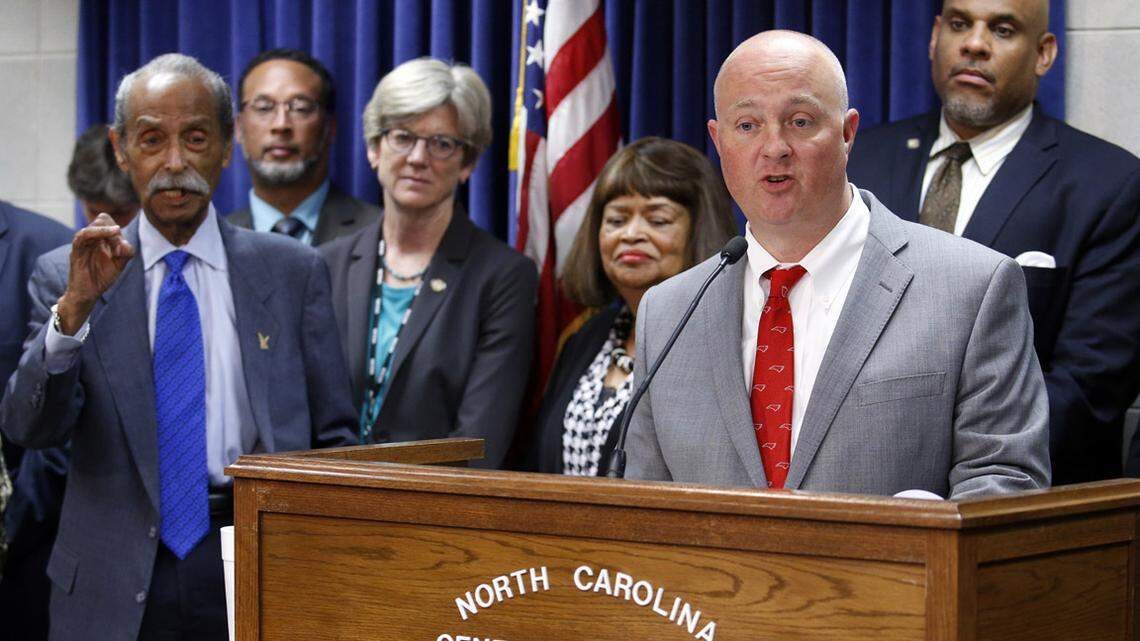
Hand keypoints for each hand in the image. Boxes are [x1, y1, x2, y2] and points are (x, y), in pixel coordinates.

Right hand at [57, 213, 134, 333]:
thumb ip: (126, 251)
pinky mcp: (76, 252)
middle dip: (112, 227)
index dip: (117, 228)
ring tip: (117, 232)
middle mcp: (90, 239)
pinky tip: (110, 234)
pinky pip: (82, 237)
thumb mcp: (120, 263)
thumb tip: (123, 242)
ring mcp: (82, 245)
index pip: (107, 221)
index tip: (123, 243)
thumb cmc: (102, 277)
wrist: (88, 294)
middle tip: (118, 245)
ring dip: (106, 229)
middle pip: (101, 219)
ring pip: (92, 226)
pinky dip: (95, 233)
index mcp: (100, 239)